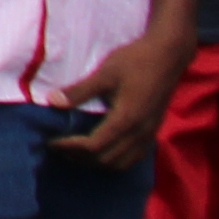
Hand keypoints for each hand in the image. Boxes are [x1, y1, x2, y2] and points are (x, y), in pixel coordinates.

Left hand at [55, 28, 192, 169]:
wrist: (168, 56)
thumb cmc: (135, 61)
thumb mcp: (105, 73)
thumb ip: (79, 91)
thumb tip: (52, 102)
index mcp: (127, 119)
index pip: (95, 146)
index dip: (70, 147)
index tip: (51, 142)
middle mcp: (140, 133)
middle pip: (107, 159)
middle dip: (81, 158)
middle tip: (59, 148)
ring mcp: (149, 134)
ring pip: (122, 162)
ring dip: (97, 163)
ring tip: (76, 153)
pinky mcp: (153, 131)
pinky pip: (134, 156)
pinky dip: (115, 160)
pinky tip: (102, 150)